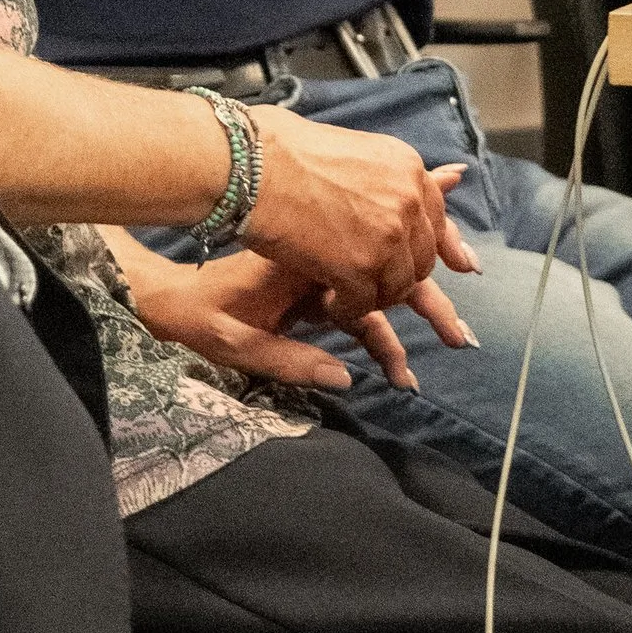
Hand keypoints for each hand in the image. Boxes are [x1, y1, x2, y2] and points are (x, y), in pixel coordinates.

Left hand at [114, 238, 478, 396]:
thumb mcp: (235, 342)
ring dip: (416, 298)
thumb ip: (289, 360)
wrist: (167, 291)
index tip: (439, 333)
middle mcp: (317, 251)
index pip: (365, 274)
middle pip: (385, 268)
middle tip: (464, 338)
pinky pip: (359, 277)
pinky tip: (418, 308)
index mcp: (303, 264)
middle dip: (429, 302)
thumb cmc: (196, 315)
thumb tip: (346, 381)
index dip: (401, 299)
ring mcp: (317, 258)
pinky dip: (388, 293)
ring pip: (378, 271)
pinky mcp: (311, 269)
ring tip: (457, 336)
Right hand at [241, 105, 480, 321]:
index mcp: (405, 167)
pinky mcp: (359, 267)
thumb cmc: (279, 150)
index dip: (444, 244)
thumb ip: (391, 175)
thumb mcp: (352, 149)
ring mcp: (386, 236)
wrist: (247, 163)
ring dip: (373, 296)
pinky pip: (365, 304)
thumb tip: (455, 177)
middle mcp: (406, 200)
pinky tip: (330, 305)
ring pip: (397, 286)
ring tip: (345, 294)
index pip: (437, 215)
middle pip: (421, 257)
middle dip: (401, 275)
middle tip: (373, 284)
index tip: (463, 266)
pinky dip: (348, 310)